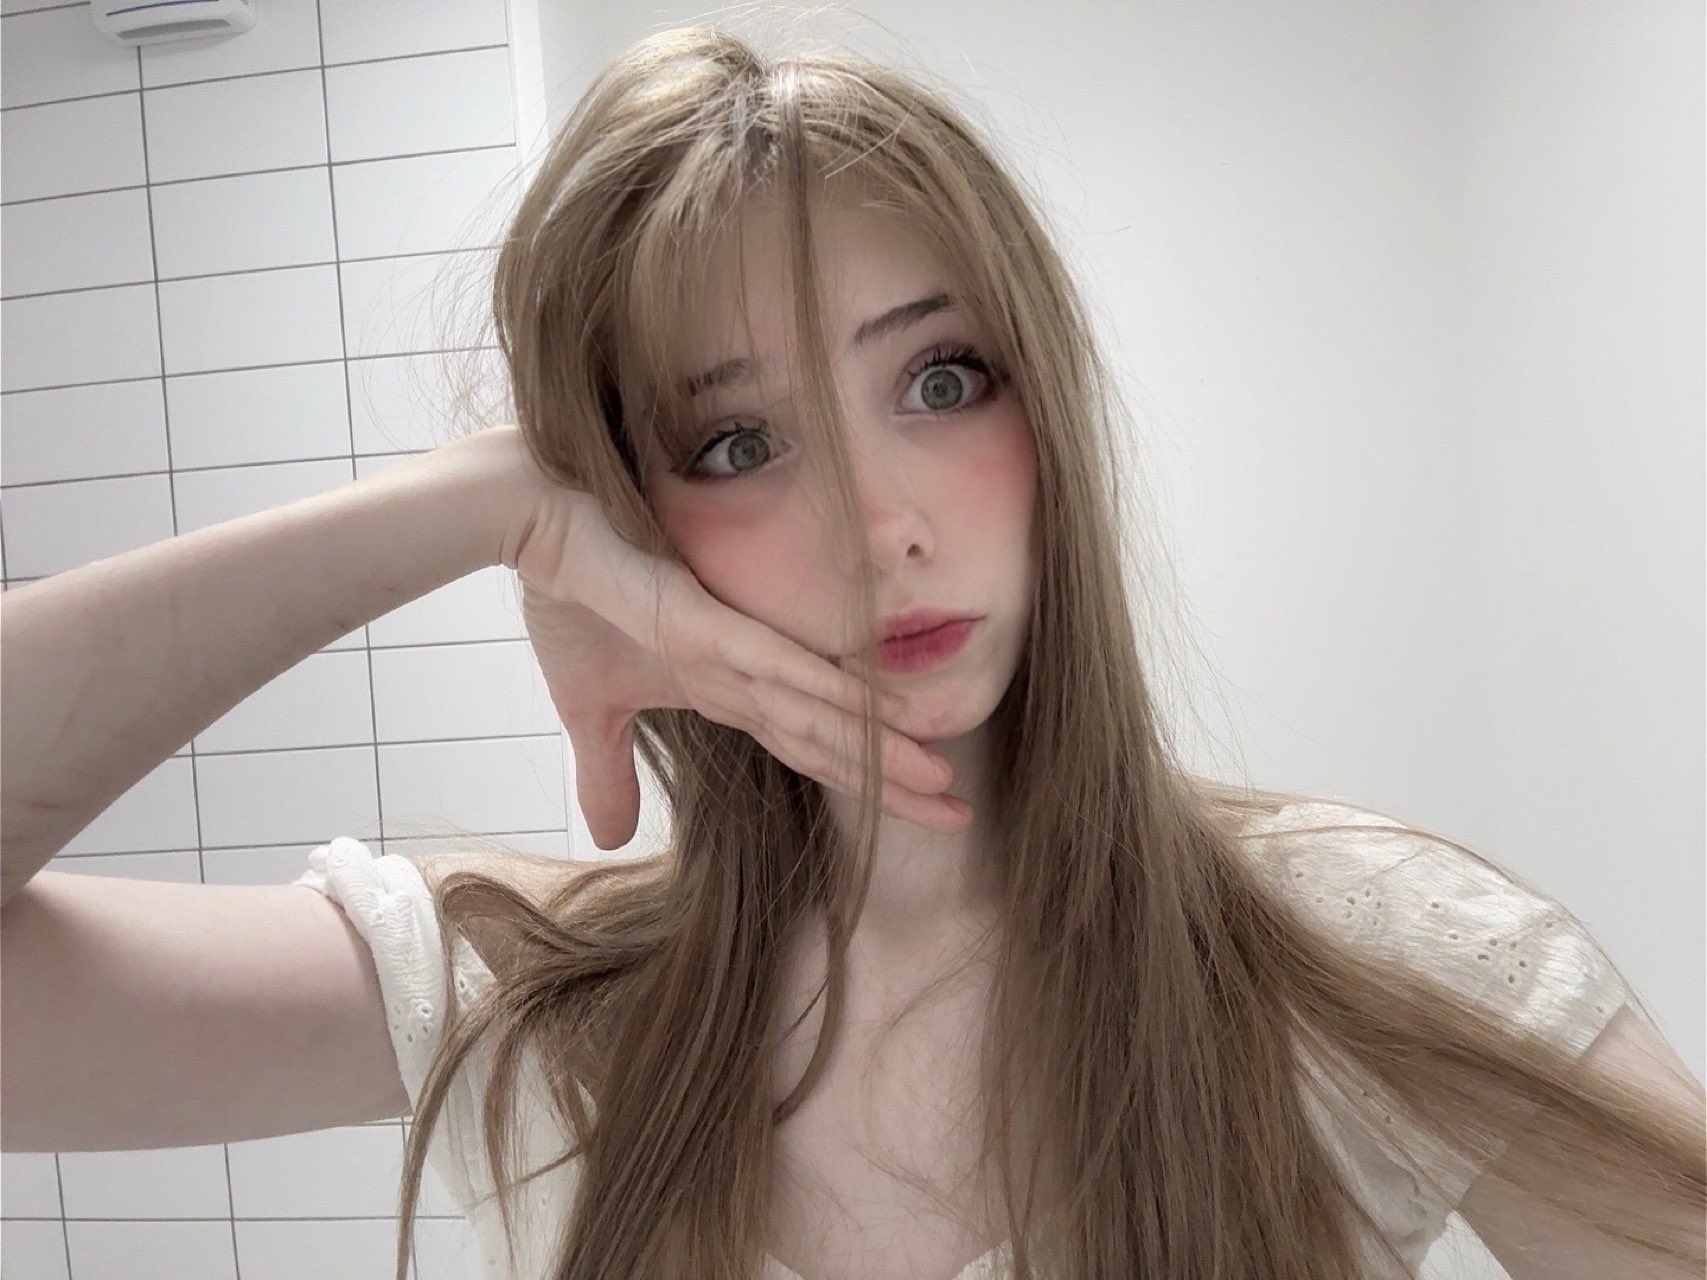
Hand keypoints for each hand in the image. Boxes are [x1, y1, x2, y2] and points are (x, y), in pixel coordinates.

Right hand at [505, 473, 970, 850]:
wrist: (538, 525)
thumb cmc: (572, 597)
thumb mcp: (589, 707)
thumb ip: (608, 773)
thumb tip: (609, 839)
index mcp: (729, 689)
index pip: (812, 748)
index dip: (867, 785)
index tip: (922, 813)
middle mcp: (746, 671)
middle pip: (833, 740)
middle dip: (895, 782)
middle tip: (960, 815)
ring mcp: (732, 648)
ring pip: (820, 712)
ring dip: (879, 748)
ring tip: (943, 782)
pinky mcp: (708, 624)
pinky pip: (781, 666)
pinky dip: (831, 691)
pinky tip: (883, 713)